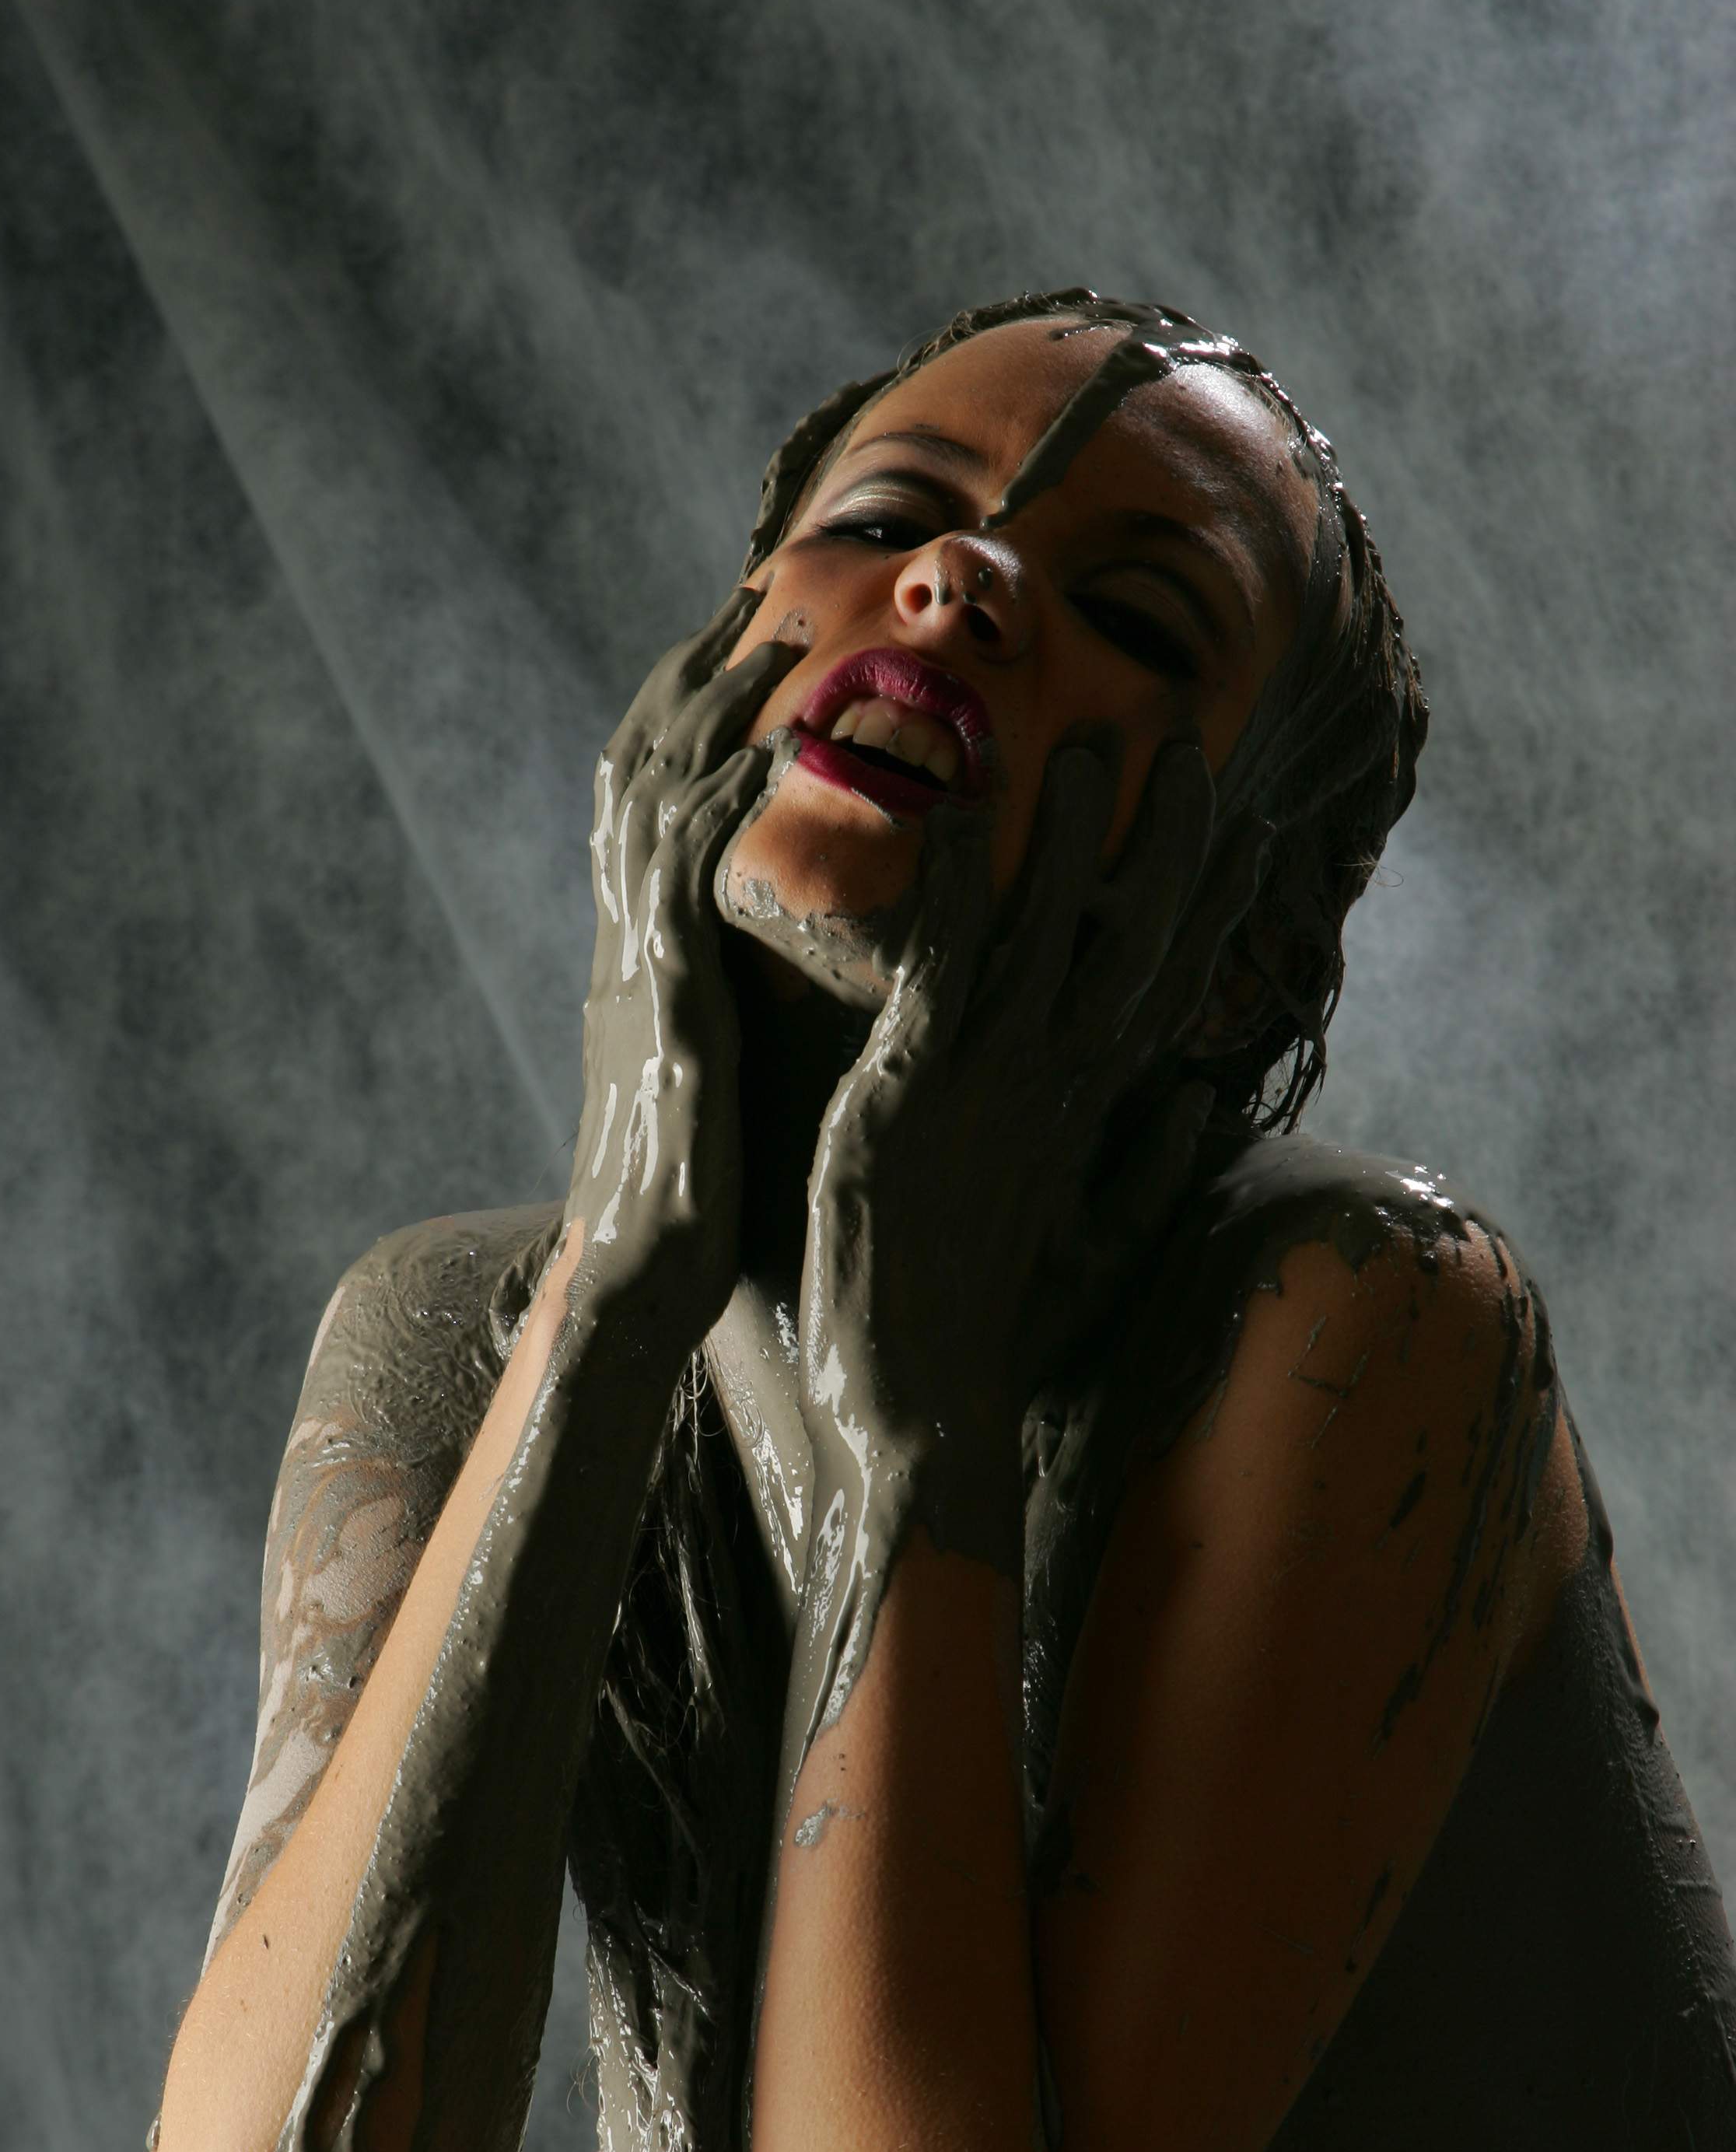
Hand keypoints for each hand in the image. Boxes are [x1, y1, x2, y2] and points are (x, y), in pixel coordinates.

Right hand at [564, 589, 800, 1351]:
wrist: (635, 1288)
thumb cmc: (687, 1198)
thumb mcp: (701, 1073)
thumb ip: (715, 1001)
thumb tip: (743, 962)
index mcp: (644, 955)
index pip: (655, 801)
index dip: (691, 714)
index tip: (743, 638)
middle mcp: (627, 944)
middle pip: (642, 770)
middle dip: (695, 673)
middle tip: (757, 586)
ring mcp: (639, 972)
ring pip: (658, 804)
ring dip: (715, 708)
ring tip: (778, 628)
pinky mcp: (664, 1015)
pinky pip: (683, 888)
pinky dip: (717, 812)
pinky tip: (765, 752)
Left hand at [798, 732, 1268, 1560]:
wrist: (920, 1408)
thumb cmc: (995, 1332)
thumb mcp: (1091, 1251)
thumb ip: (1151, 1172)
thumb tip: (1208, 1101)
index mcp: (1092, 1117)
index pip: (1167, 986)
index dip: (1207, 901)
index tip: (1239, 821)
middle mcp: (1055, 1089)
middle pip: (1134, 943)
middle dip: (1166, 845)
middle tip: (1185, 746)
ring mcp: (988, 1089)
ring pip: (1047, 937)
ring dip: (1070, 838)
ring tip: (1086, 743)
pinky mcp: (911, 1098)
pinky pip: (942, 973)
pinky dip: (956, 895)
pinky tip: (960, 822)